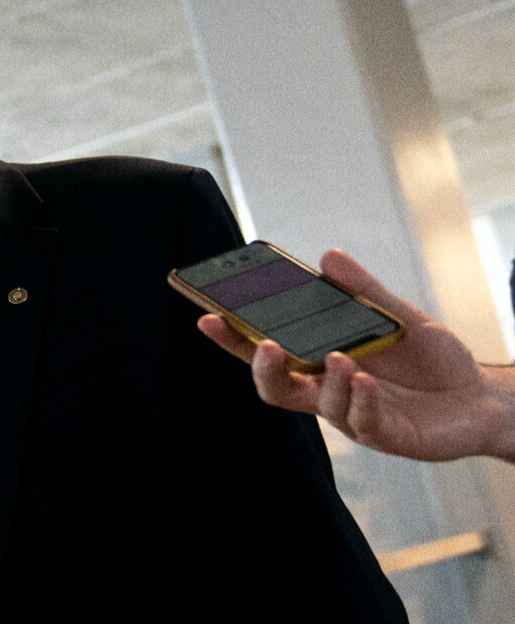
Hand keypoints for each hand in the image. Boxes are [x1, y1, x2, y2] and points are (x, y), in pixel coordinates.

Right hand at [198, 248, 512, 461]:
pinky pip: (361, 420)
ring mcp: (352, 414)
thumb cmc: (433, 361)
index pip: (267, 351)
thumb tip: (327, 256)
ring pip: (318, 405)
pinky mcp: (383, 434)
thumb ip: (362, 291)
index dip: (233, 339)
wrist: (482, 398)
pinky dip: (359, 398)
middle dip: (261, 367)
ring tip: (340, 358)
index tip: (208, 315)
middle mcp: (326, 391)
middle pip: (275, 387)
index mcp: (320, 362)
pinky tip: (365, 379)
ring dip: (326, 380)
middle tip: (266, 344)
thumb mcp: (397, 315)